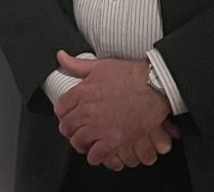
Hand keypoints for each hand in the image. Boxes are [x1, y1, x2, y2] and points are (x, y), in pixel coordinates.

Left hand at [53, 51, 174, 168]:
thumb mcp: (99, 65)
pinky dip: (95, 156)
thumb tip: (61, 57)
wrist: (153, 87)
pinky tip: (98, 152)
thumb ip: (76, 64)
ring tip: (86, 143)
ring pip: (78, 142)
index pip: (60, 109)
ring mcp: (99, 127)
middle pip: (67, 127)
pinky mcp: (113, 140)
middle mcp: (87, 110)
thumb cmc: (130, 75)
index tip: (68, 116)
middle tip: (76, 131)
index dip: (63, 114)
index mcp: (82, 92)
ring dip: (81, 144)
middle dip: (70, 130)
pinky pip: (96, 155)